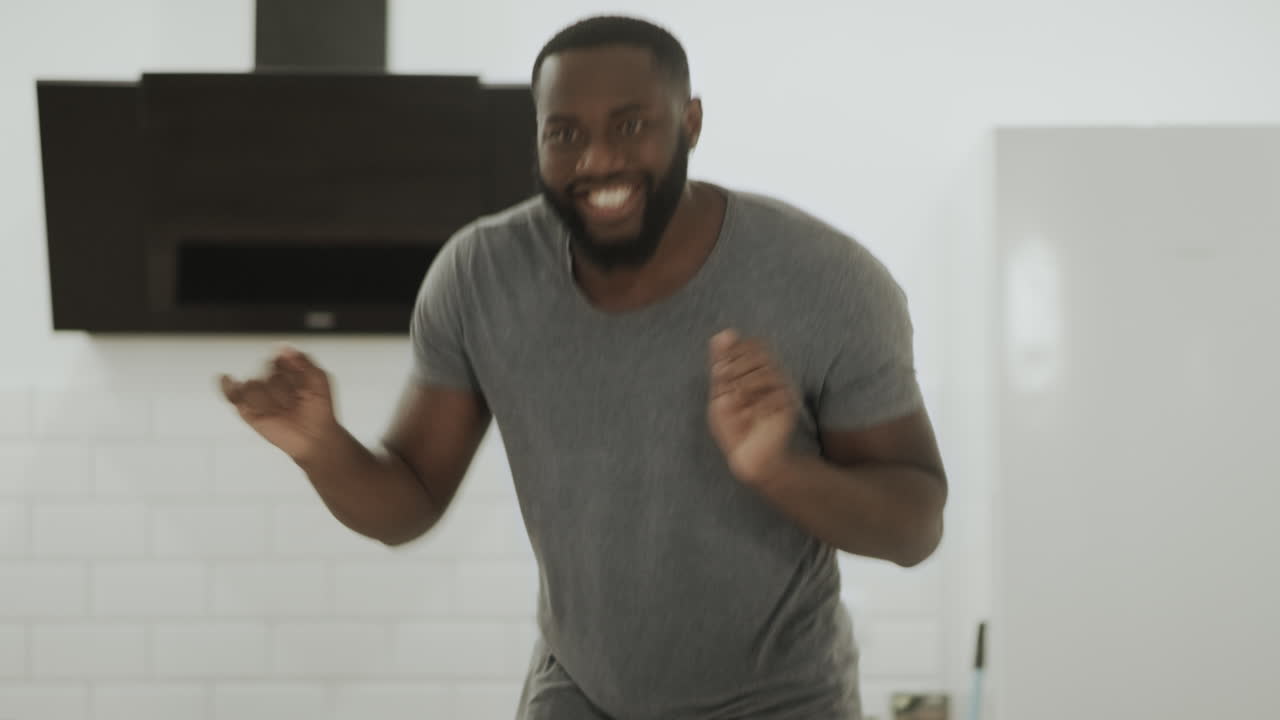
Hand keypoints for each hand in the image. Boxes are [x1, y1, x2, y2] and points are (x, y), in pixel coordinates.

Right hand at [219, 346, 340, 460]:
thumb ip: (304, 360)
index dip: (290, 374)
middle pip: (264, 371)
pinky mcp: (248, 411)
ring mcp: (258, 395)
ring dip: (269, 398)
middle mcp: (268, 380)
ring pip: (253, 384)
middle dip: (281, 387)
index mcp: (284, 370)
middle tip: (295, 401)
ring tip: (283, 410)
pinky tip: (227, 379)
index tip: (304, 387)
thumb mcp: (319, 379)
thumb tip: (283, 347)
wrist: (315, 436)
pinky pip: (232, 395)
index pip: (277, 360)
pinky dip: (227, 387)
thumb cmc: (320, 410)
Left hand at [708, 329, 797, 485]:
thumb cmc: (734, 425)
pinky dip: (758, 405)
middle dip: (736, 369)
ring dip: (745, 387)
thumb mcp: (720, 392)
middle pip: (760, 354)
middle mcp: (774, 375)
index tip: (719, 372)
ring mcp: (784, 390)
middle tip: (729, 392)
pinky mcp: (789, 406)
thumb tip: (723, 333)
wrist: (748, 456)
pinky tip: (752, 416)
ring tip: (740, 405)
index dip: (734, 352)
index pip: (753, 344)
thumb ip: (721, 363)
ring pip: (767, 372)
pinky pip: (774, 395)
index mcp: (758, 370)